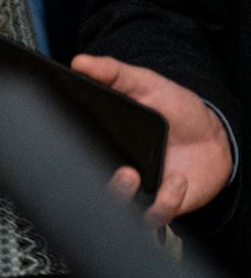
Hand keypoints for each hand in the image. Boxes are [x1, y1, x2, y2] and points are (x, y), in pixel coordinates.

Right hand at [73, 54, 233, 222]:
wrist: (213, 136)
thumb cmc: (175, 110)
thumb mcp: (143, 83)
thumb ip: (113, 72)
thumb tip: (80, 62)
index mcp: (102, 141)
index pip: (73, 152)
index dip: (64, 152)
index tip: (69, 139)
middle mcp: (114, 169)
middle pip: (86, 187)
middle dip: (89, 182)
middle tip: (101, 163)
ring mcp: (136, 190)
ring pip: (114, 208)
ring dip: (119, 195)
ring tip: (130, 175)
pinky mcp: (160, 204)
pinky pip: (154, 215)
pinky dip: (165, 200)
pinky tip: (177, 179)